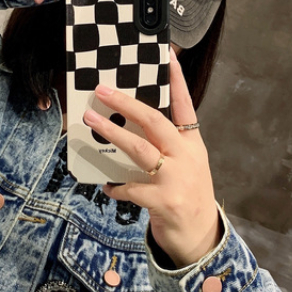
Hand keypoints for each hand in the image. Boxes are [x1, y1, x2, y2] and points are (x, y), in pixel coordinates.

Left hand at [82, 48, 221, 267]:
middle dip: (126, 103)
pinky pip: (130, 188)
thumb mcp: (185, 166)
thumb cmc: (187, 196)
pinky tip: (107, 186)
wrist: (201, 237)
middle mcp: (185, 156)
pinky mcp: (163, 201)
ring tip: (91, 120)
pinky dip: (115, 187)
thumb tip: (128, 126)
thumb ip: (165, 146)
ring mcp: (175, 179)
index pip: (184, 105)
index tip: (167, 55)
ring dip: (112, 133)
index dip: (176, 80)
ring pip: (139, 149)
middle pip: (154, 121)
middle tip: (102, 91)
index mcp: (191, 144)